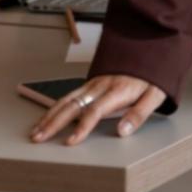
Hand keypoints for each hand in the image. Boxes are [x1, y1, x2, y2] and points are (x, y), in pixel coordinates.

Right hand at [29, 74, 165, 145]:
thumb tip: (122, 131)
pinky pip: (68, 95)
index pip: (95, 110)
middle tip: (38, 139)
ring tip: (35, 132)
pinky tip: (45, 118)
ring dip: (49, 116)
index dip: (82, 127)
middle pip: (73, 105)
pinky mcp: (90, 83)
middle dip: (54, 123)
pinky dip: (53, 107)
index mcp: (117, 90)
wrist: (150, 49)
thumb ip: (140, 113)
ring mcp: (93, 84)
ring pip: (66, 99)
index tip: (71, 142)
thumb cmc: (152, 77)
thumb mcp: (155, 95)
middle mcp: (101, 86)